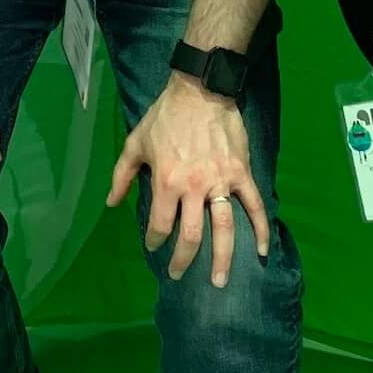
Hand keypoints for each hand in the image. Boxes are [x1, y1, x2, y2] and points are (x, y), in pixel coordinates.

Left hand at [109, 75, 267, 285]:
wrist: (200, 91)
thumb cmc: (164, 117)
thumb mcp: (135, 143)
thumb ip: (122, 176)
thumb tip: (111, 202)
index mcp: (166, 182)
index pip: (160, 224)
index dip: (155, 241)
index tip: (153, 248)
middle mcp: (194, 188)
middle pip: (192, 236)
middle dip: (184, 260)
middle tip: (178, 275)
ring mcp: (220, 182)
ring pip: (225, 228)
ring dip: (222, 258)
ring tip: (219, 281)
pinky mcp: (241, 173)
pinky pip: (254, 205)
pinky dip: (261, 229)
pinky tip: (261, 251)